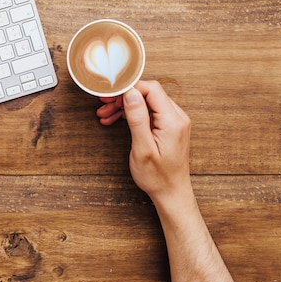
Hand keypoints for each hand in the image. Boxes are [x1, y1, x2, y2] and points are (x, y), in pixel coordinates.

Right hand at [97, 81, 191, 207]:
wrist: (171, 193)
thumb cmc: (157, 176)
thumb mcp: (143, 148)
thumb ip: (138, 119)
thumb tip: (130, 94)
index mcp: (172, 121)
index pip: (151, 89)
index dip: (129, 88)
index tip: (111, 95)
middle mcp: (177, 117)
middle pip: (148, 94)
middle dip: (124, 97)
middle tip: (104, 105)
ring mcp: (173, 121)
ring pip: (146, 102)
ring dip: (125, 106)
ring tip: (105, 115)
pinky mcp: (168, 127)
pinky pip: (149, 112)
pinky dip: (131, 114)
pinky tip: (115, 120)